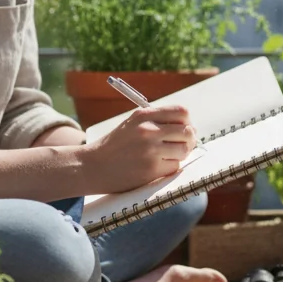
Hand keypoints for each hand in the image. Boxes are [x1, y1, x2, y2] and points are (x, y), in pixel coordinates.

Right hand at [80, 106, 197, 192]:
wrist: (92, 166)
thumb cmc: (115, 146)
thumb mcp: (133, 124)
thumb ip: (158, 121)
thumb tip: (190, 128)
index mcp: (144, 115)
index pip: (182, 112)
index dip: (187, 122)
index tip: (184, 129)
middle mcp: (148, 130)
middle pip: (188, 131)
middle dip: (189, 140)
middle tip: (182, 145)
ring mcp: (150, 150)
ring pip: (184, 150)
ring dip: (181, 155)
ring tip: (168, 156)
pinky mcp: (151, 169)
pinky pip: (175, 166)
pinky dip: (170, 167)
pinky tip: (157, 166)